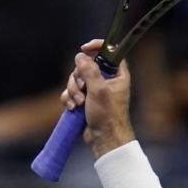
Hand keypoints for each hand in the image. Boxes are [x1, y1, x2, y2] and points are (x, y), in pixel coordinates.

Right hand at [62, 39, 134, 157]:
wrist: (104, 139)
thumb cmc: (108, 116)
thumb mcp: (99, 90)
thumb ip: (90, 71)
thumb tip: (81, 56)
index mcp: (118, 76)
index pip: (111, 53)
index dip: (98, 47)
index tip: (84, 48)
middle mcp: (107, 82)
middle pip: (86, 66)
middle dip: (78, 78)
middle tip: (82, 89)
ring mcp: (95, 92)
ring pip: (76, 80)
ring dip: (73, 91)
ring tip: (79, 104)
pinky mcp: (85, 101)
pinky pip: (71, 93)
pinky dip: (69, 99)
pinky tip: (73, 108)